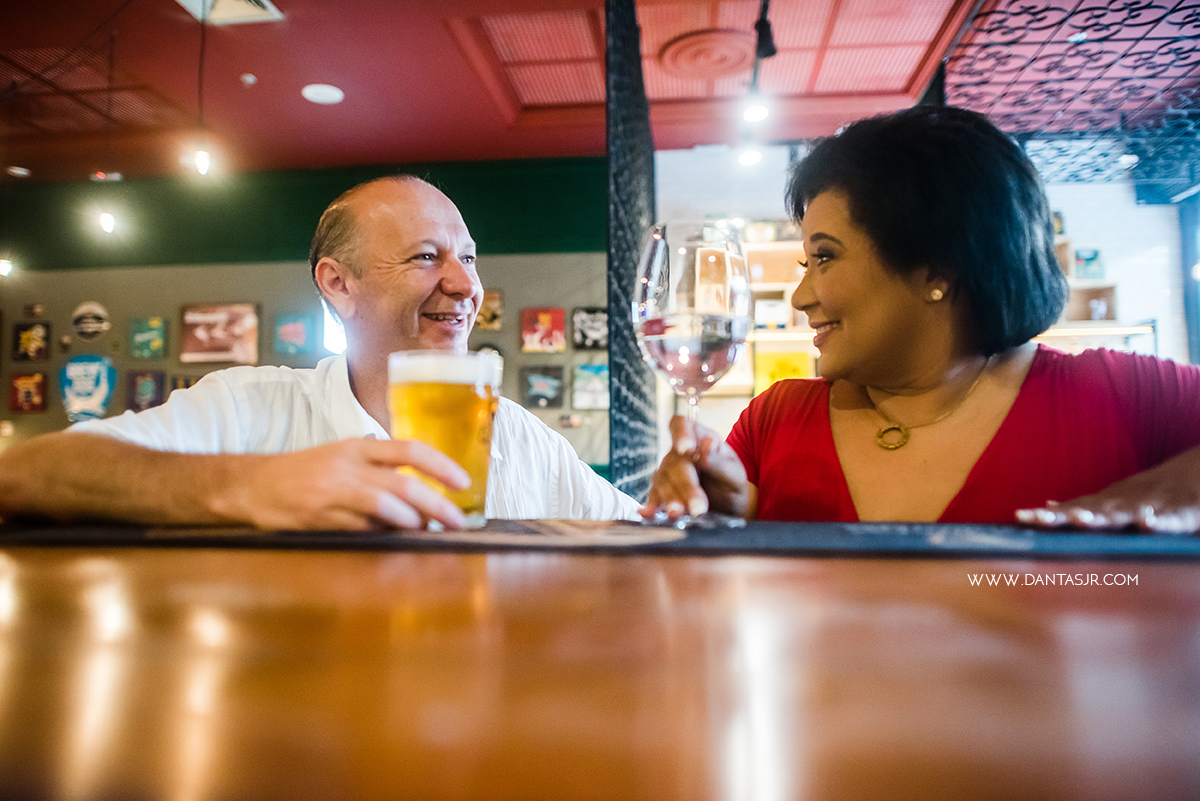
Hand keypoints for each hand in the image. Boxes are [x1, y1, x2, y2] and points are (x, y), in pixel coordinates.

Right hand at [219, 438, 470, 530]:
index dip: (441, 466)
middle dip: (436, 504)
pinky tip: (391, 537)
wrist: (254, 485)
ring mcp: (332, 491)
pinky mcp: (319, 516)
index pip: (410, 449)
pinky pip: (360, 528)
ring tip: (425, 529)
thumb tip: (424, 495)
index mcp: (359, 447)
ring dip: (410, 522)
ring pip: (384, 506)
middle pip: (404, 483)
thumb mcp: (345, 456)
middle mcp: (348, 466)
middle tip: (456, 520)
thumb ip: (380, 468)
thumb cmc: (308, 471)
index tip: (463, 482)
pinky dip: (380, 534)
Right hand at [639, 416, 753, 521]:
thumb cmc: (731, 484)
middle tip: (698, 506)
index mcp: (698, 438)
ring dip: (671, 499)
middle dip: (686, 486)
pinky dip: (652, 506)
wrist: (727, 507)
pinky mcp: (661, 493)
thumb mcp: (734, 473)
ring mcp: (667, 473)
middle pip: (674, 462)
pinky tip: (649, 514)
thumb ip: (719, 461)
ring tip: (679, 514)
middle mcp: (677, 454)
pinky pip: (654, 498)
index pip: (681, 425)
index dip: (680, 434)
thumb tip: (706, 446)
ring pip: (663, 482)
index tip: (686, 450)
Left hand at [1016, 447, 1199, 534]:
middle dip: (1065, 515)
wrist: (1197, 474)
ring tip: (1081, 519)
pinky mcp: (1182, 514)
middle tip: (1040, 519)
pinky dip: (1158, 520)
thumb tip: (1047, 504)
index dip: (1046, 515)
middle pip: (1091, 510)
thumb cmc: (1150, 492)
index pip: (1071, 509)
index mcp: (1107, 504)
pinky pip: (1170, 520)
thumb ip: (1083, 505)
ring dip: (1103, 515)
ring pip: (1124, 513)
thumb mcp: (1113, 498)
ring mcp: (1151, 506)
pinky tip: (1147, 522)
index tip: (1019, 517)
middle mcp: (1124, 503)